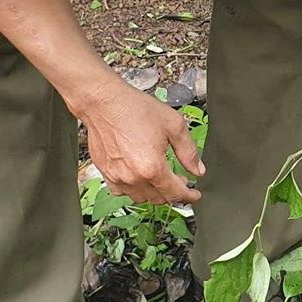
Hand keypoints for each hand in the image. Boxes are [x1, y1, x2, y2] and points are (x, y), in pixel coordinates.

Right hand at [73, 77, 203, 205]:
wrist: (103, 102)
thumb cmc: (135, 109)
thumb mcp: (173, 125)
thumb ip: (188, 151)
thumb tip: (198, 170)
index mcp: (152, 167)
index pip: (175, 193)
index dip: (189, 196)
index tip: (195, 194)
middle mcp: (134, 177)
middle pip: (159, 199)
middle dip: (173, 193)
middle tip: (181, 180)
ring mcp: (117, 177)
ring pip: (141, 198)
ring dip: (155, 193)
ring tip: (161, 178)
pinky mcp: (105, 173)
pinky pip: (122, 192)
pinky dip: (134, 189)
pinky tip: (139, 177)